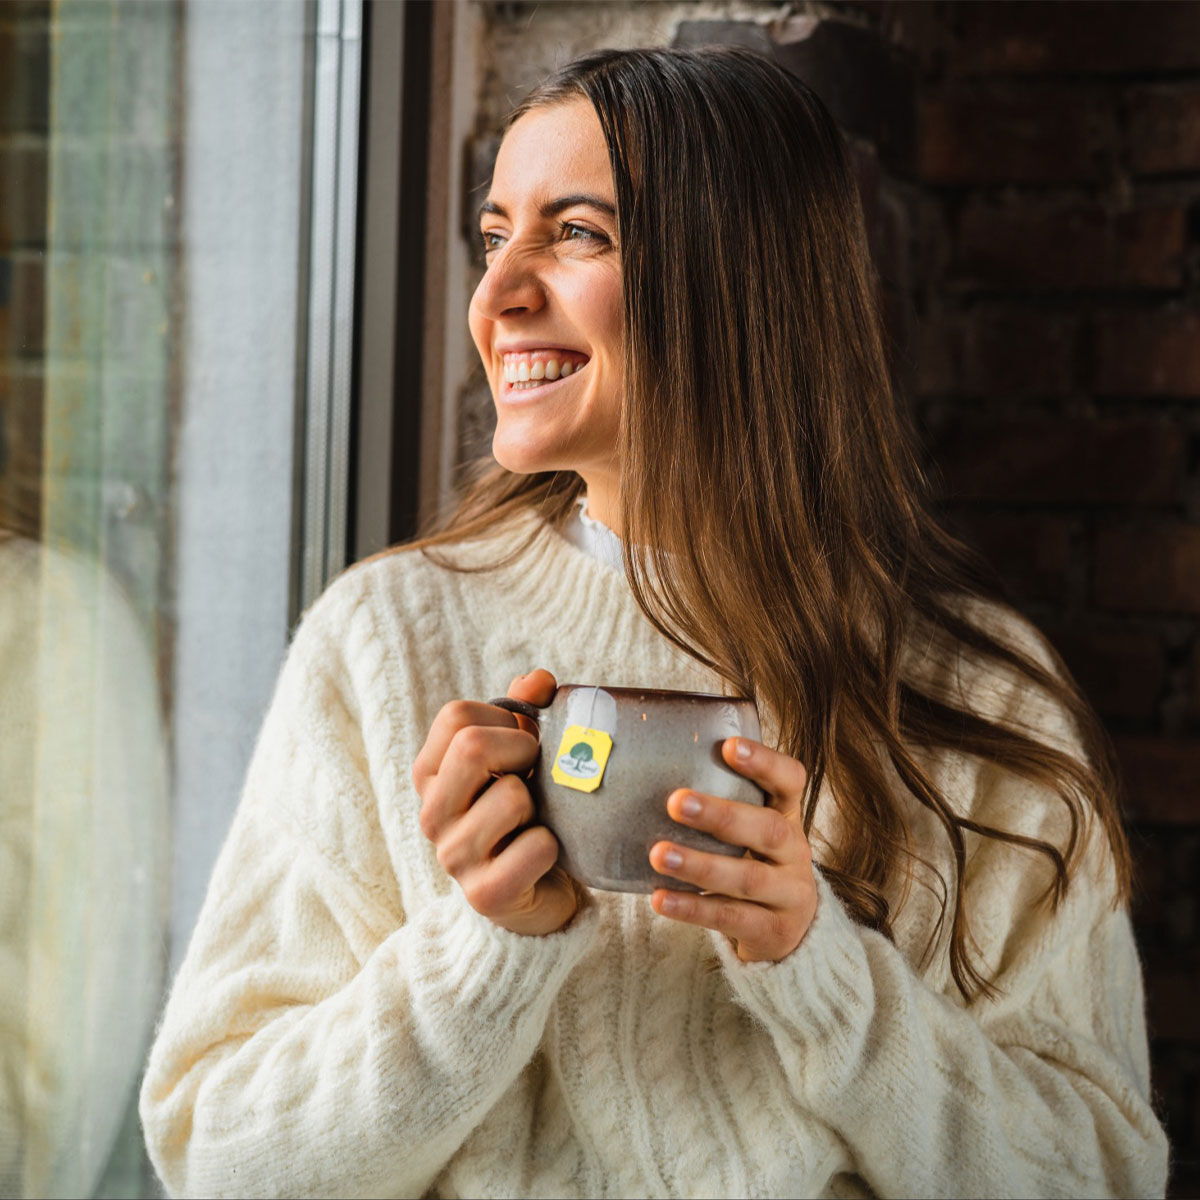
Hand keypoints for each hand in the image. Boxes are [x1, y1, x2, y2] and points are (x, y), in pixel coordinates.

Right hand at [412, 668, 580, 935]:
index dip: (504, 719)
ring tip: (537, 821)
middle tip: (537, 774)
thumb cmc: (526, 811)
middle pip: (473, 748)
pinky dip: (554, 846)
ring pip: (512, 797)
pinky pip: (537, 846)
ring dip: (542, 805)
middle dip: (523, 751)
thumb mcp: (520, 754)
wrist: (538, 891)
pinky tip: (545, 856)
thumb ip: (524, 709)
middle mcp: (431, 814)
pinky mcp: (485, 894)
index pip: (456, 715)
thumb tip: (538, 680)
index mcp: (430, 774)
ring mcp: (453, 857)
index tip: (522, 742)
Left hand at [648, 737, 816, 962]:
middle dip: (721, 816)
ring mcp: (789, 895)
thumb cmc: (753, 861)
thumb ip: (720, 800)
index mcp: (788, 815)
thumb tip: (648, 765)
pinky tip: (660, 898)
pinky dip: (693, 908)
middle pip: (769, 830)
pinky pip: (730, 917)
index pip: (789, 780)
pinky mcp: (772, 931)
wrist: (788, 930)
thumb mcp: (750, 829)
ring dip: (700, 865)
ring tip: (659, 854)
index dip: (764, 762)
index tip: (728, 747)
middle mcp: (796, 852)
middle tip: (676, 802)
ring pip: (747, 879)